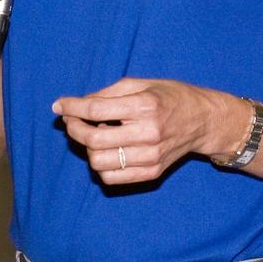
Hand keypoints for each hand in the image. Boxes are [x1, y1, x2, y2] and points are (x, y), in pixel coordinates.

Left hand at [53, 78, 242, 184]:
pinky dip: (101, 165)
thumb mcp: (141, 84)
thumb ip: (107, 93)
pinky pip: (111, 177)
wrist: (203, 121)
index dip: (71, 107)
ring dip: (88, 148)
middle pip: (93, 140)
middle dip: (74, 129)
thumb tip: (76, 105)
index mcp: (144, 106)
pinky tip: (108, 149)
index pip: (95, 110)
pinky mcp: (151, 172)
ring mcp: (150, 156)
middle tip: (72, 120)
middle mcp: (148, 133)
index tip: (59, 105)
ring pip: (98, 162)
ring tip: (97, 134)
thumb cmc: (170, 96)